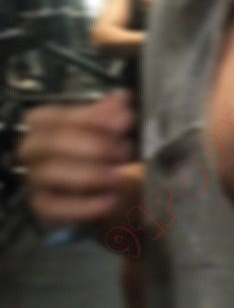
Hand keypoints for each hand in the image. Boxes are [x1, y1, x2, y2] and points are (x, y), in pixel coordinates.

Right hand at [18, 91, 135, 225]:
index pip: (54, 116)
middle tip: (125, 152)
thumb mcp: (113, 134)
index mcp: (45, 124)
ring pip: (52, 173)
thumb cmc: (108, 158)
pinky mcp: (45, 208)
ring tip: (119, 176)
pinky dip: (86, 205)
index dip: (90, 118)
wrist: (115, 197)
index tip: (125, 121)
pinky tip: (110, 201)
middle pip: (52, 142)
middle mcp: (34, 150)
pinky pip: (57, 208)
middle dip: (93, 146)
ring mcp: (36, 180)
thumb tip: (123, 99)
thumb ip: (114, 116)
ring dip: (90, 174)